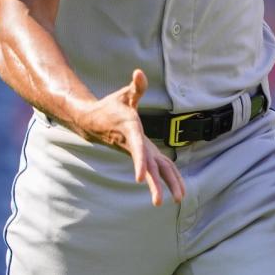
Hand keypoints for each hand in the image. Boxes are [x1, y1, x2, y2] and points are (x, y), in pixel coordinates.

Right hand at [73, 69, 185, 205]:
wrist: (95, 122)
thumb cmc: (112, 106)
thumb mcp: (124, 94)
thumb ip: (136, 86)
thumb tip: (139, 72)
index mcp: (130, 130)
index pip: (136, 147)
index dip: (138, 161)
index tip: (139, 177)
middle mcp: (134, 145)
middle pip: (147, 166)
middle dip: (155, 183)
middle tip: (161, 201)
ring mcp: (139, 151)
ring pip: (154, 170)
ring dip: (166, 185)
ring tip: (179, 199)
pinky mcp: (143, 153)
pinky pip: (158, 167)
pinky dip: (169, 176)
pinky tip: (178, 189)